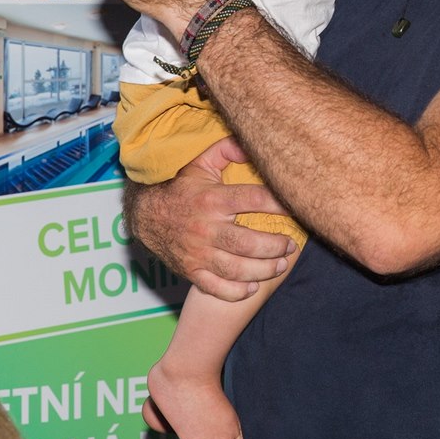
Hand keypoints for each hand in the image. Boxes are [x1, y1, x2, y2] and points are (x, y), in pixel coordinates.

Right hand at [125, 137, 294, 301]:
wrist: (145, 214)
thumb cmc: (181, 187)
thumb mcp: (201, 163)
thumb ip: (227, 150)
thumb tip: (252, 146)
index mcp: (213, 199)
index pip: (254, 200)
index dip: (279, 204)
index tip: (294, 209)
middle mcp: (206, 228)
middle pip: (247, 243)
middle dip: (274, 247)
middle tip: (290, 246)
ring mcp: (197, 252)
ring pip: (235, 269)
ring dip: (262, 270)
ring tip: (280, 265)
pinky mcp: (190, 269)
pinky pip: (214, 287)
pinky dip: (235, 292)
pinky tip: (252, 287)